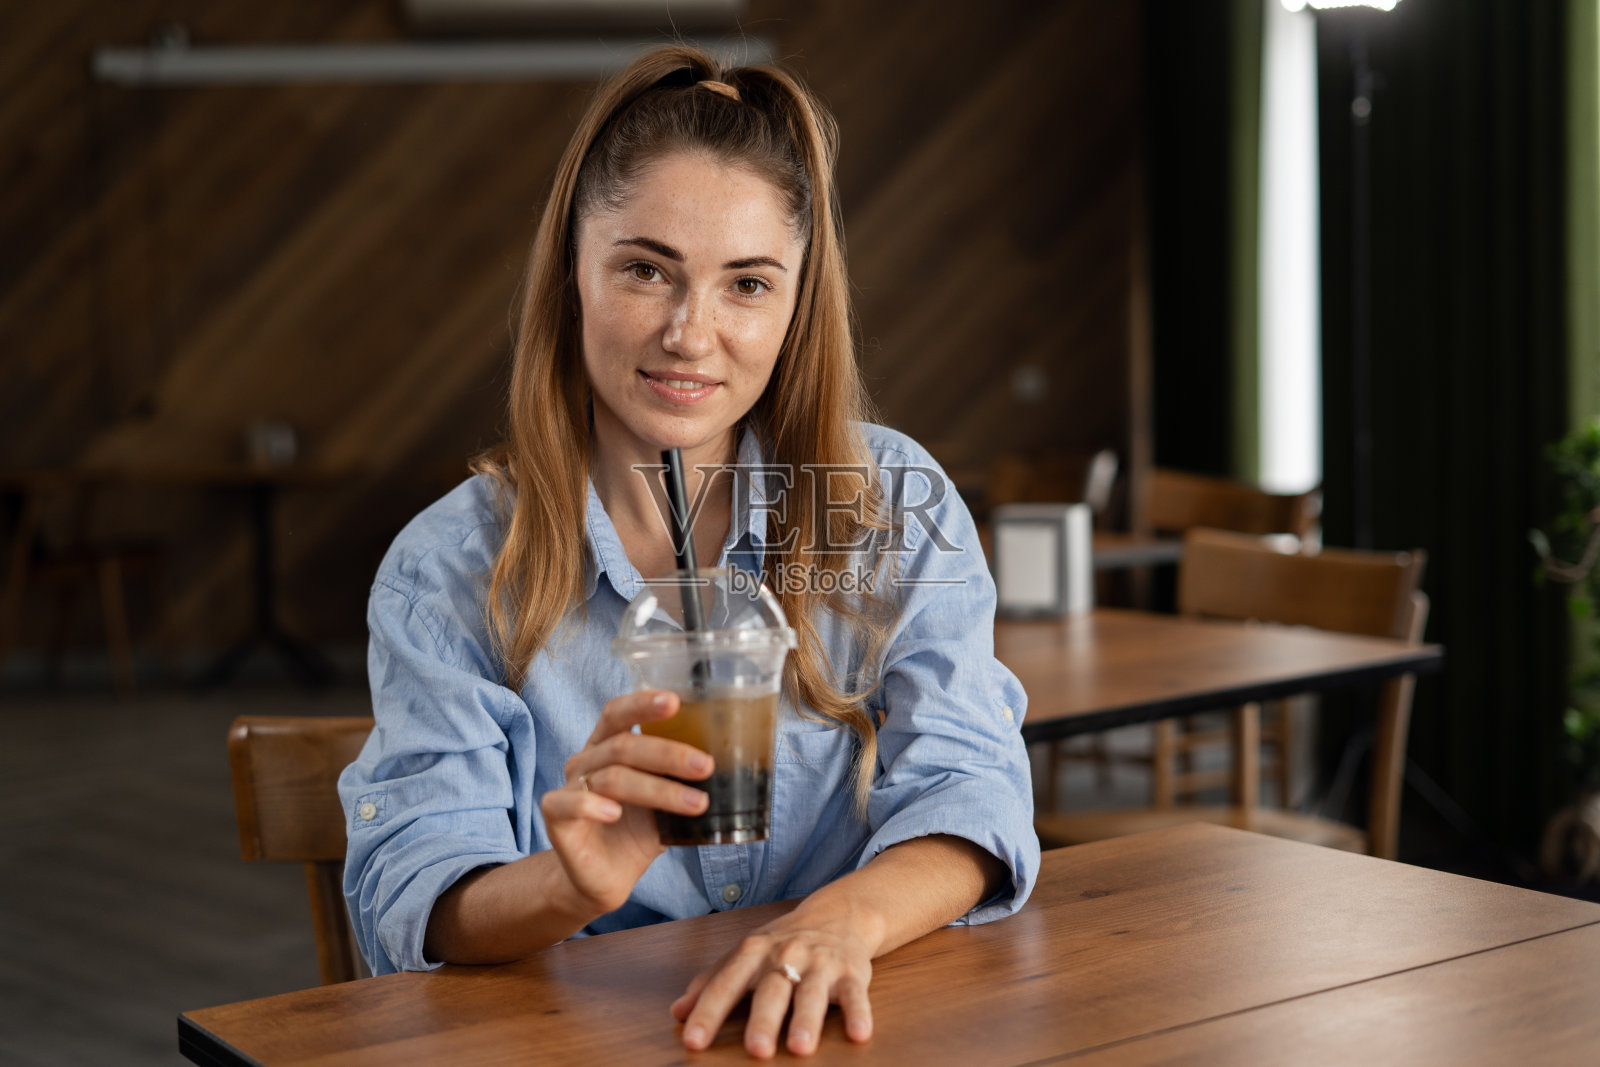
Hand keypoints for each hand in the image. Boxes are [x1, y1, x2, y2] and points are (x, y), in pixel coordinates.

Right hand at [539, 690, 712, 915]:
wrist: (604, 879)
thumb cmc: (637, 833)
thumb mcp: (667, 803)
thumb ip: (686, 781)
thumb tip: (739, 766)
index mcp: (609, 747)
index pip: (619, 712)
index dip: (643, 703)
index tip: (676, 701)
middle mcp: (586, 761)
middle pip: (624, 745)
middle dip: (669, 754)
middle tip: (707, 766)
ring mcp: (569, 787)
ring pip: (612, 777)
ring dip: (659, 790)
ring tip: (697, 804)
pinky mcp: (556, 818)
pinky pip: (569, 804)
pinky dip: (593, 805)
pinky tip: (617, 813)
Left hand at [670, 910, 873, 1058]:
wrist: (838, 914)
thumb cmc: (782, 943)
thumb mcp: (744, 956)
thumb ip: (710, 982)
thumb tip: (677, 1012)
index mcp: (754, 951)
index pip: (727, 982)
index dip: (708, 1012)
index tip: (693, 1042)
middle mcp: (786, 955)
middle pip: (772, 989)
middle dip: (764, 1020)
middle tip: (757, 1051)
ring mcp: (820, 963)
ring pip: (812, 993)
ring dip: (806, 1020)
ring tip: (800, 1047)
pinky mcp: (851, 972)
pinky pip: (855, 994)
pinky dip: (859, 1014)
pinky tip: (859, 1035)